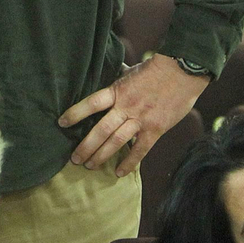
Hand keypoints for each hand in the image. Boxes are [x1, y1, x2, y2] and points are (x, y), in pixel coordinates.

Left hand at [58, 55, 208, 175]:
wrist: (182, 72)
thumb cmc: (155, 69)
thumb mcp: (130, 72)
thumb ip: (118, 79)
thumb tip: (105, 73)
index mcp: (118, 90)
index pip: (91, 103)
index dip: (75, 113)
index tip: (61, 122)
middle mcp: (126, 106)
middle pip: (101, 129)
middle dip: (86, 146)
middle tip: (74, 159)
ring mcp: (141, 119)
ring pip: (117, 142)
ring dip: (101, 156)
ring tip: (90, 166)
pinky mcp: (155, 129)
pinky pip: (140, 150)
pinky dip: (129, 163)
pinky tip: (119, 173)